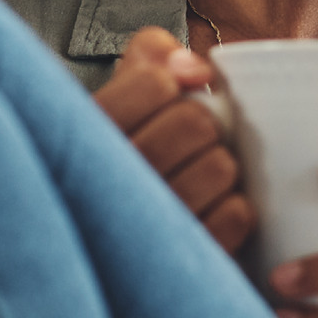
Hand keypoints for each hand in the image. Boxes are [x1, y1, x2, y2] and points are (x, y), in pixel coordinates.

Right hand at [93, 26, 254, 252]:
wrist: (110, 251)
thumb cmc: (123, 154)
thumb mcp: (120, 95)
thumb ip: (149, 56)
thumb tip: (197, 68)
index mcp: (80, 138)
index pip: (155, 83)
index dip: (175, 85)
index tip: (169, 97)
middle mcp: (101, 187)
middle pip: (196, 123)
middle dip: (202, 126)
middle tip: (185, 143)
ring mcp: (139, 231)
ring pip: (220, 167)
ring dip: (220, 167)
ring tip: (192, 178)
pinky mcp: (179, 261)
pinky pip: (237, 213)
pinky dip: (233, 209)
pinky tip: (204, 213)